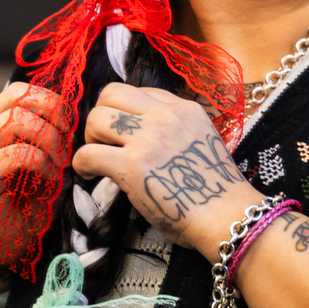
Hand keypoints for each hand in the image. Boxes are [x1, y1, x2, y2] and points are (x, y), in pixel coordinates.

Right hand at [0, 81, 73, 290]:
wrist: (2, 244)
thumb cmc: (29, 203)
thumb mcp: (48, 163)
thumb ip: (55, 139)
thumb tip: (82, 120)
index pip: (18, 91)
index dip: (49, 99)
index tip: (68, 123)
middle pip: (17, 99)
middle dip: (52, 116)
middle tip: (67, 141)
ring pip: (15, 121)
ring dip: (48, 140)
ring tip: (59, 163)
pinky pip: (16, 154)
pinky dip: (40, 163)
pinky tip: (48, 179)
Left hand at [72, 84, 261, 253]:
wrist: (226, 216)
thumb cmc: (217, 190)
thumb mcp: (203, 142)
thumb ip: (176, 130)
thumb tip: (142, 136)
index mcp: (186, 109)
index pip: (140, 92)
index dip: (125, 111)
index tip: (125, 133)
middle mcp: (166, 116)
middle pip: (111, 93)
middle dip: (101, 116)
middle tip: (104, 142)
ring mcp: (148, 139)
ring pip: (96, 118)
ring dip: (90, 139)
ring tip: (97, 158)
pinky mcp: (132, 167)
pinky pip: (88, 154)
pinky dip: (82, 165)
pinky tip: (91, 176)